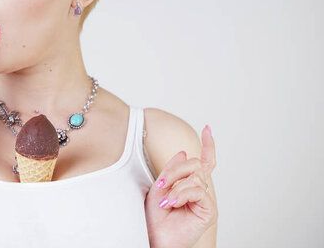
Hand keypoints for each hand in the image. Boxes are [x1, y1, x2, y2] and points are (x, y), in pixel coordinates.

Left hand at [145, 126, 216, 247]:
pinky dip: (183, 194)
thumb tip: (184, 152)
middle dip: (176, 170)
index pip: (203, 162)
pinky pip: (199, 191)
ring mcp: (205, 201)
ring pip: (196, 177)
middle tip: (161, 183)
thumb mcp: (159, 187)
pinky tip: (173, 203)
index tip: (208, 129)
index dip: (208, 145)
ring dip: (176, 185)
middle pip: (196, 165)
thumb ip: (171, 170)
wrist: (156, 237)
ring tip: (166, 200)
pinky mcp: (209, 211)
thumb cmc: (155, 217)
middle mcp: (200, 191)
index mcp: (189, 184)